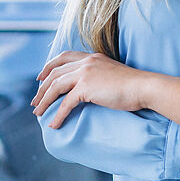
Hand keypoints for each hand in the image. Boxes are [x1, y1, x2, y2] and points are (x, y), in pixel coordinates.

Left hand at [32, 51, 152, 128]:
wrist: (144, 87)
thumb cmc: (134, 85)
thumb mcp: (113, 74)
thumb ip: (99, 75)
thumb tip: (91, 87)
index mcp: (92, 57)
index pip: (63, 57)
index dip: (49, 67)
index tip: (40, 78)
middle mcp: (86, 62)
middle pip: (55, 73)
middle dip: (42, 88)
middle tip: (35, 101)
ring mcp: (85, 73)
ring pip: (55, 86)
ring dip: (44, 101)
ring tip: (38, 113)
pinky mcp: (86, 88)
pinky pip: (65, 103)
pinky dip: (57, 114)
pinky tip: (54, 124)